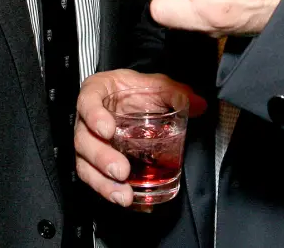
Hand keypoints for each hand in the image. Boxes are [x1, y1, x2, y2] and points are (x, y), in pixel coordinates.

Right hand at [74, 70, 204, 206]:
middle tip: (121, 170)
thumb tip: (199, 104)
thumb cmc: (134, 90)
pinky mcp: (94, 162)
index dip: (94, 116)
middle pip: (84, 140)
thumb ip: (175, 92)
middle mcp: (87, 119)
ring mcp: (89, 142)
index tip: (108, 130)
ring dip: (103, 183)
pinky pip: (95, 179)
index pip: (88, 101)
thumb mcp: (155, 84)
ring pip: (85, 165)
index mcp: (97, 92)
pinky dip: (109, 191)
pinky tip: (126, 198)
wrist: (129, 99)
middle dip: (101, 159)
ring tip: (123, 195)